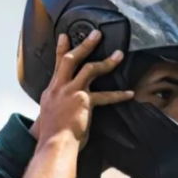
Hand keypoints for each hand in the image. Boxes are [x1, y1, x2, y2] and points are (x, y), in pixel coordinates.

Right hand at [37, 30, 133, 148]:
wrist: (55, 144)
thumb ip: (56, 105)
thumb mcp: (48, 115)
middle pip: (71, 59)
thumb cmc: (53, 135)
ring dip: (106, 61)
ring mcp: (71, 92)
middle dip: (85, 45)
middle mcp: (59, 88)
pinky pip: (105, 95)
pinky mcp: (84, 101)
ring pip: (89, 69)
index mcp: (51, 91)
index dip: (62, 48)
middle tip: (96, 34)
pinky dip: (118, 95)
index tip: (66, 36)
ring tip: (119, 55)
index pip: (57, 64)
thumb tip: (61, 105)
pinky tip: (128, 93)